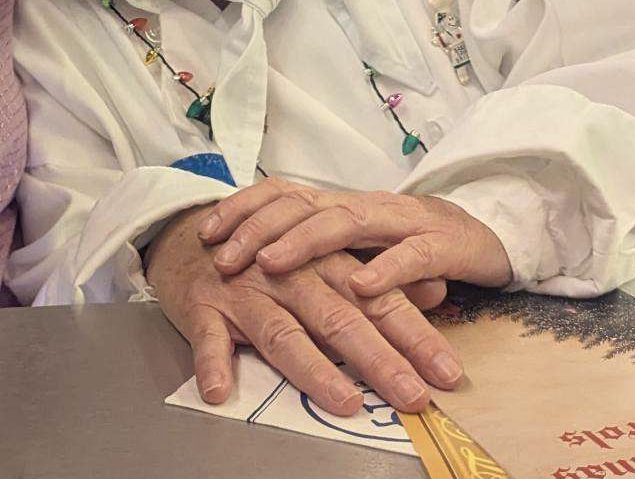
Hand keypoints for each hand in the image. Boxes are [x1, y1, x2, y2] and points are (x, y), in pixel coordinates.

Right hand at [147, 205, 463, 415]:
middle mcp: (289, 276)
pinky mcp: (201, 305)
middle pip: (338, 317)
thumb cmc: (264, 255)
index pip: (377, 300)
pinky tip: (221, 390)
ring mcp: (244, 291)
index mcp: (324, 264)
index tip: (447, 371)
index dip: (414, 336)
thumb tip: (436, 291)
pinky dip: (212, 362)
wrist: (187, 233)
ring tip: (345, 401)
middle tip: (413, 394)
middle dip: (380, 357)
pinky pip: (207, 336)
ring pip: (281, 330)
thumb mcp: (324, 259)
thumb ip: (378, 280)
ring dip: (313, 368)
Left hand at [198, 179, 512, 297]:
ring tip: (270, 264)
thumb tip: (255, 268)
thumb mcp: (359, 248)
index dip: (243, 209)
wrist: (491, 236)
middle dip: (259, 229)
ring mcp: (405, 222)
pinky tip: (359, 286)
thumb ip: (318, 253)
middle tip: (223, 257)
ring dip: (305, 242)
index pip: (284, 194)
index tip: (205, 233)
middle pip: (305, 204)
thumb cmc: (414, 246)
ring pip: (348, 221)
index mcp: (343, 206)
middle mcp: (367, 205)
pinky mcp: (444, 246)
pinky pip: (412, 255)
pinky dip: (385, 269)